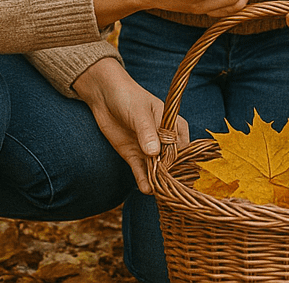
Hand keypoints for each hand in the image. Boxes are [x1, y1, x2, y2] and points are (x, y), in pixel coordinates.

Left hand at [72, 58, 188, 194]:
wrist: (105, 96)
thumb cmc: (129, 97)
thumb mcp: (139, 113)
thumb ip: (147, 132)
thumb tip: (155, 153)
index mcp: (174, 124)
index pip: (183, 146)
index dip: (182, 161)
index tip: (180, 174)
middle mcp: (164, 139)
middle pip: (172, 161)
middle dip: (171, 175)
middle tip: (169, 189)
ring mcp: (148, 149)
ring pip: (156, 168)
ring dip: (157, 181)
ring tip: (157, 193)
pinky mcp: (134, 155)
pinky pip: (140, 171)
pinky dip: (143, 180)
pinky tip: (146, 189)